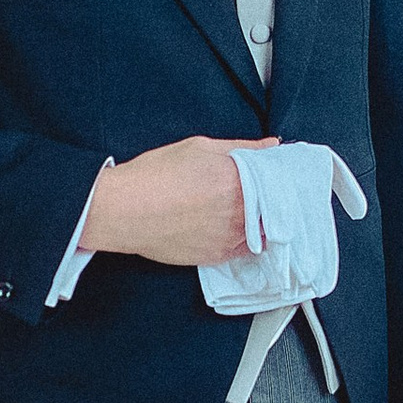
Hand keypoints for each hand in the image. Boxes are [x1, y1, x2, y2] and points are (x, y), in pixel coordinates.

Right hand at [80, 138, 268, 269]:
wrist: (124, 211)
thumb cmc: (154, 177)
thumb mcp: (199, 147)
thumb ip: (242, 147)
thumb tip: (271, 146)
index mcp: (237, 180)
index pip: (277, 179)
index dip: (278, 176)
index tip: (277, 174)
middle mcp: (239, 211)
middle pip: (274, 206)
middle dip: (272, 198)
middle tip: (260, 190)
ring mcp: (230, 237)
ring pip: (263, 231)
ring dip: (261, 221)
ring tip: (242, 210)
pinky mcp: (217, 257)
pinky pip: (244, 249)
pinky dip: (244, 238)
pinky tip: (230, 226)